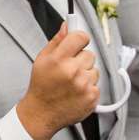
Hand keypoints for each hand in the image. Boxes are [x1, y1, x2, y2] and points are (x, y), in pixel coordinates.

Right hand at [16, 22, 99, 139]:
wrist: (41, 113)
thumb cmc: (41, 86)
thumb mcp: (42, 59)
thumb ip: (57, 41)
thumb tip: (67, 25)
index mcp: (59, 59)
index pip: (81, 37)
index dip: (80, 39)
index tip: (77, 43)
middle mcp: (73, 71)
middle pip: (89, 54)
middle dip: (80, 60)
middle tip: (68, 70)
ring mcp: (84, 85)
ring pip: (94, 70)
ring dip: (86, 74)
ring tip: (72, 83)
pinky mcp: (92, 97)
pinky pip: (96, 84)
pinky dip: (88, 88)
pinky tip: (76, 92)